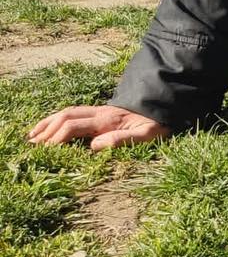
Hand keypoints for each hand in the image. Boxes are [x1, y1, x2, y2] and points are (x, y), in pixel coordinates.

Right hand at [28, 106, 170, 150]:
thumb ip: (122, 140)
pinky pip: (73, 112)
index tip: (46, 151)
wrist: (166, 106)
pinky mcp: (100, 112)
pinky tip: (49, 127)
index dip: (57, 138)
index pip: (73, 126)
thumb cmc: (158, 124)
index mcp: (107, 119)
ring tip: (32, 137)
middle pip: (65, 116)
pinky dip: (56, 119)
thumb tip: (94, 146)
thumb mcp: (147, 135)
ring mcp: (99, 110)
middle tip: (33, 146)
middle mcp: (99, 112)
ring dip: (48, 123)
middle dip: (47, 131)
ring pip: (66, 112)